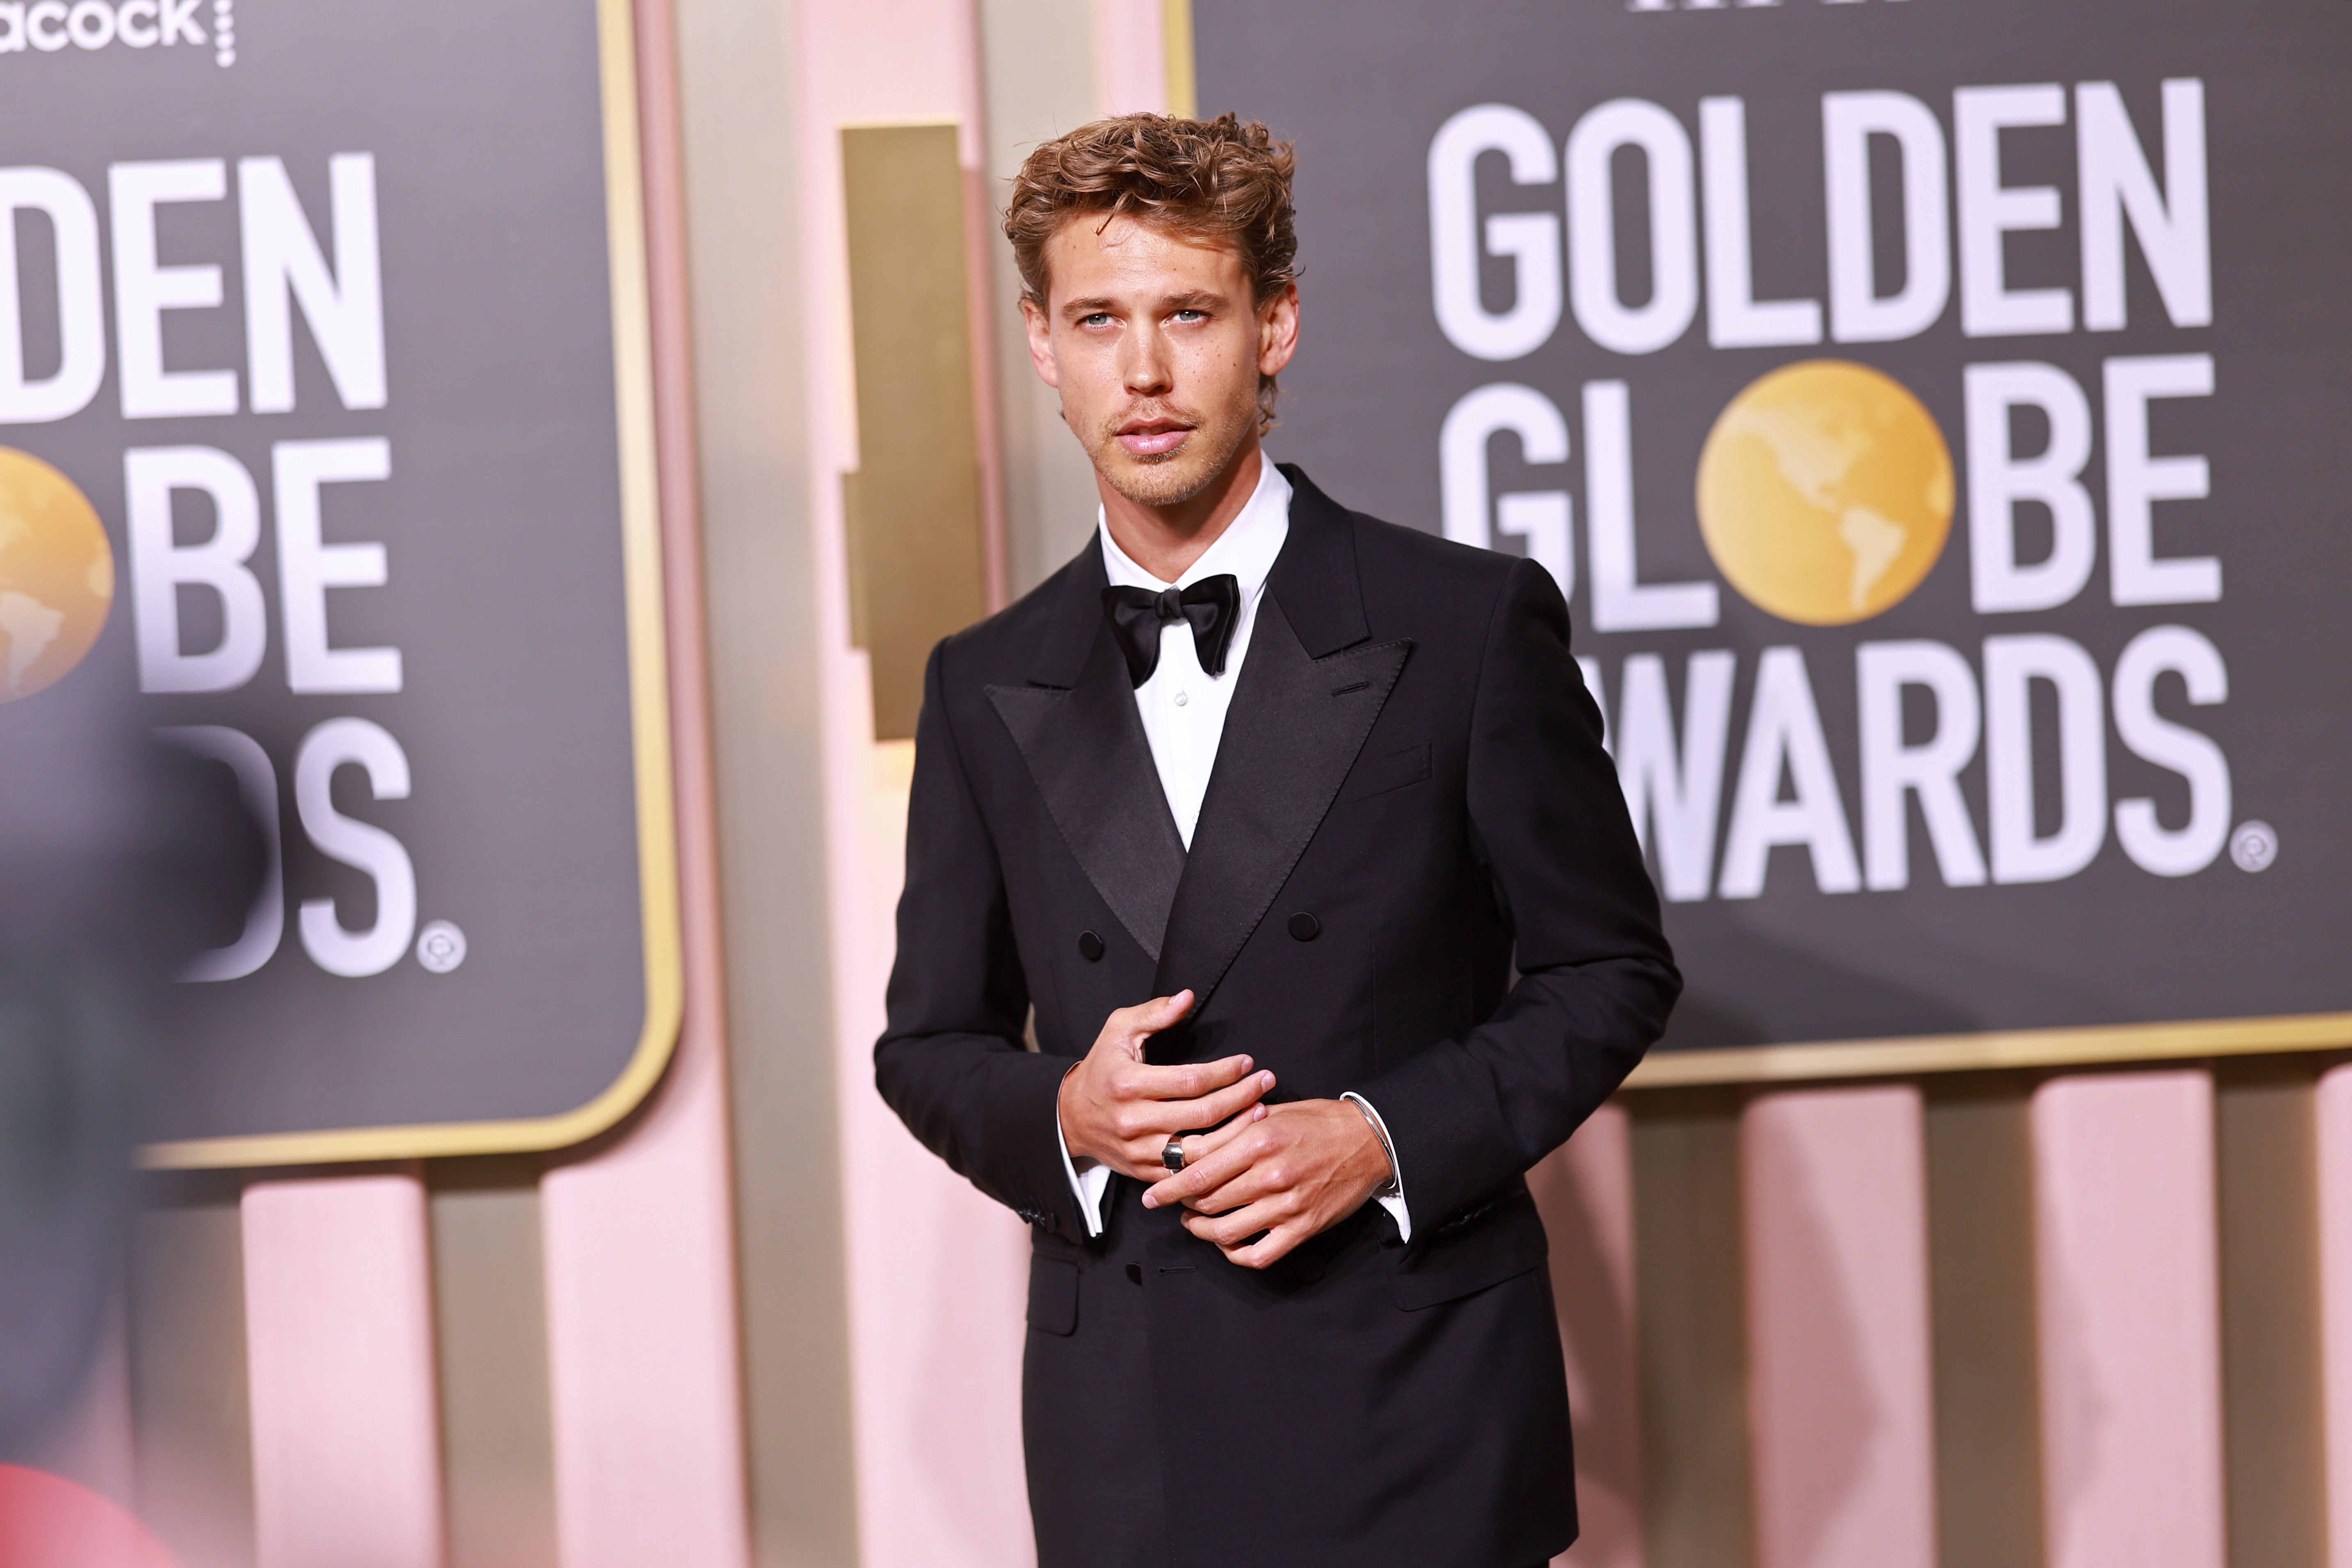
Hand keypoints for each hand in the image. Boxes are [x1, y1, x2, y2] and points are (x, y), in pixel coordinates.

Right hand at [1057, 990, 1276, 1181]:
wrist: (1071, 1118)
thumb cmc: (1102, 1068)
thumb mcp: (1118, 1030)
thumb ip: (1153, 1013)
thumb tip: (1187, 998)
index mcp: (1128, 1083)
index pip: (1191, 1080)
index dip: (1225, 1072)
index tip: (1246, 1062)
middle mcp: (1134, 1120)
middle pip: (1202, 1114)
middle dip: (1241, 1097)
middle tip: (1265, 1083)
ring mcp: (1140, 1150)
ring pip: (1201, 1150)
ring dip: (1237, 1132)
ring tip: (1260, 1112)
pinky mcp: (1145, 1172)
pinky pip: (1188, 1174)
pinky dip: (1217, 1162)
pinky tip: (1238, 1145)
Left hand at [1140, 1098, 1392, 1268]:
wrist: (1369, 1141)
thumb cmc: (1317, 1122)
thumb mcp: (1271, 1113)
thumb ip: (1231, 1130)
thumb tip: (1189, 1147)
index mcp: (1258, 1140)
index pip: (1198, 1169)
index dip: (1169, 1185)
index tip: (1153, 1194)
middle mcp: (1269, 1174)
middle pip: (1207, 1201)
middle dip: (1183, 1205)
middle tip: (1176, 1203)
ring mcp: (1286, 1205)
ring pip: (1226, 1231)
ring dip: (1203, 1231)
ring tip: (1196, 1222)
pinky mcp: (1302, 1228)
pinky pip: (1259, 1254)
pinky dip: (1236, 1253)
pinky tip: (1229, 1243)